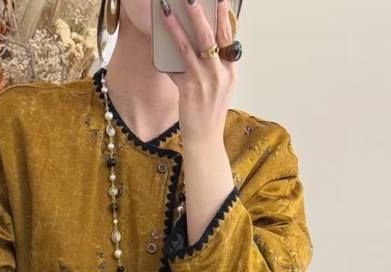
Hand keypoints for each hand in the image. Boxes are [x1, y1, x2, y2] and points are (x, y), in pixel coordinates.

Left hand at [158, 0, 236, 145]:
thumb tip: (194, 46)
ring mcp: (205, 81)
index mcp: (231, 71)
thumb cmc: (209, 114)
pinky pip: (176, 66)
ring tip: (167, 11)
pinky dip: (166, 52)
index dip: (224, 17)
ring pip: (190, 47)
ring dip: (177, 26)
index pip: (229, 38)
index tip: (221, 0)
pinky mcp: (189, 90)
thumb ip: (212, 67)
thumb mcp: (218, 88)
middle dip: (200, 14)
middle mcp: (221, 74)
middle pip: (210, 37)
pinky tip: (158, 40)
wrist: (205, 140)